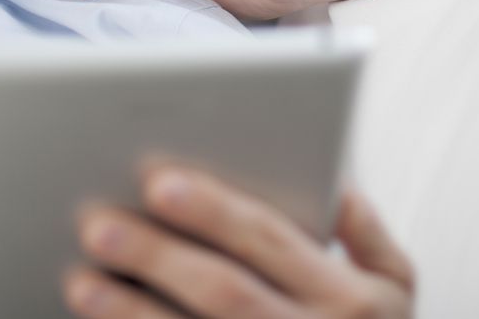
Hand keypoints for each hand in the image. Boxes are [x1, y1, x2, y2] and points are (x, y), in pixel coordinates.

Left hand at [68, 166, 413, 317]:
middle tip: (99, 223)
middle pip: (222, 291)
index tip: (161, 182)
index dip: (214, 210)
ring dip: (130, 314)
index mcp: (349, 300)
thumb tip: (331, 174)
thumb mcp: (397, 286)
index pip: (271, 241)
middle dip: (158, 255)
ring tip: (81, 281)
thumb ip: (367, 228)